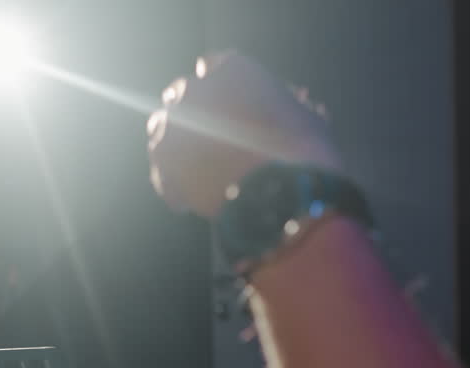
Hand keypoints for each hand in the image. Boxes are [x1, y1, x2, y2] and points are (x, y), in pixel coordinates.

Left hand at [147, 51, 342, 217]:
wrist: (283, 195)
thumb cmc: (305, 153)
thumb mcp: (307, 119)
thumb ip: (289, 107)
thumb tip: (296, 107)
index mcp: (234, 69)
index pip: (215, 66)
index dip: (222, 88)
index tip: (227, 103)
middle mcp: (196, 90)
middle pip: (183, 95)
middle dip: (193, 112)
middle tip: (210, 137)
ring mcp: (173, 126)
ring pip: (164, 129)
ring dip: (177, 144)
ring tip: (197, 168)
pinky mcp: (162, 164)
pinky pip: (162, 172)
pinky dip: (175, 183)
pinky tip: (192, 198)